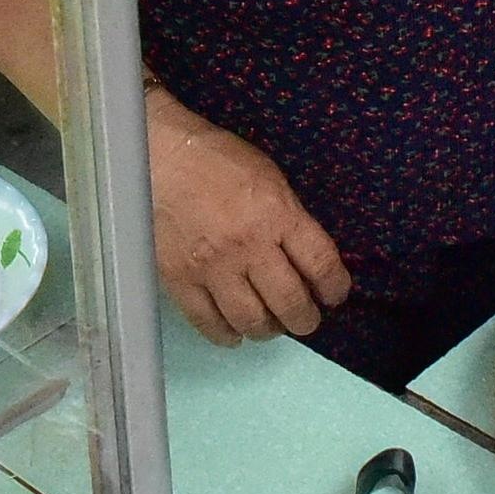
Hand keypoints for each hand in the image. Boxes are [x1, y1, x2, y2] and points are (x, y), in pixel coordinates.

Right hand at [147, 90, 349, 343]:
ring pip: (252, 321)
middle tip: (305, 319)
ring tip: (270, 324)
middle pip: (290, 303)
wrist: (159, 158)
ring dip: (269, 330)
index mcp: (278, 214)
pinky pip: (209, 324)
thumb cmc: (219, 161)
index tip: (334, 296)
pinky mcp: (180, 281)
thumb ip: (290, 220)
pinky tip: (235, 332)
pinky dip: (227, 336)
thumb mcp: (271, 178)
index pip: (321, 265)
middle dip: (306, 319)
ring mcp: (212, 268)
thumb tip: (307, 262)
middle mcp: (249, 246)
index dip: (335, 288)